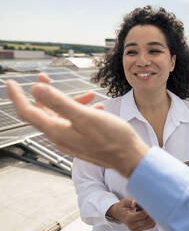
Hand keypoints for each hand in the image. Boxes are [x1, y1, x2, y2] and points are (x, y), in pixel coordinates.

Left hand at [6, 73, 148, 177]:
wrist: (130, 158)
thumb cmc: (112, 138)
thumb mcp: (86, 117)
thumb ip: (60, 102)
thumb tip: (36, 89)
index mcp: (58, 131)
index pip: (28, 112)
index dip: (17, 96)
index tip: (10, 82)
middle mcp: (61, 137)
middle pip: (44, 112)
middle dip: (44, 94)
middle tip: (45, 77)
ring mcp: (72, 140)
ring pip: (62, 116)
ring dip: (70, 101)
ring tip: (88, 93)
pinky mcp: (82, 141)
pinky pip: (75, 122)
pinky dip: (81, 111)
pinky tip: (96, 106)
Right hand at [107, 199, 155, 230]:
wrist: (119, 214)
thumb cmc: (123, 207)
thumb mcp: (124, 202)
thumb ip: (130, 202)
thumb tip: (135, 203)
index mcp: (128, 218)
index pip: (142, 215)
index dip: (148, 209)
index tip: (151, 203)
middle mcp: (132, 226)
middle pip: (148, 221)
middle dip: (153, 213)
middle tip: (154, 205)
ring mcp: (137, 229)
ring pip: (151, 224)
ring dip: (154, 216)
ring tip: (153, 208)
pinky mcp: (140, 229)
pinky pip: (150, 225)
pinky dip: (153, 219)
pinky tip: (151, 213)